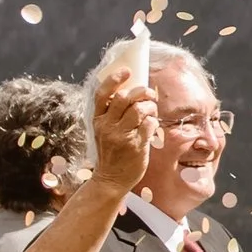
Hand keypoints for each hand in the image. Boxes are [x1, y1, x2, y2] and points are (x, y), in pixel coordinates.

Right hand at [87, 65, 158, 200]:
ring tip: (152, 110)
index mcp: (98, 120)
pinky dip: (153, 121)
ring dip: (150, 106)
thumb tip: (132, 93)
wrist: (110, 180)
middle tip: (149, 93)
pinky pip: (149, 125)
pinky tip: (151, 126)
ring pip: (139, 110)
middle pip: (124, 98)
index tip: (127, 71)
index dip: (114, 79)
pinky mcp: (136, 145)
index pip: (102, 94)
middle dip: (141, 91)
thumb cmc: (110, 152)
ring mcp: (121, 136)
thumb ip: (113, 114)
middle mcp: (107, 126)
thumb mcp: (104, 131)